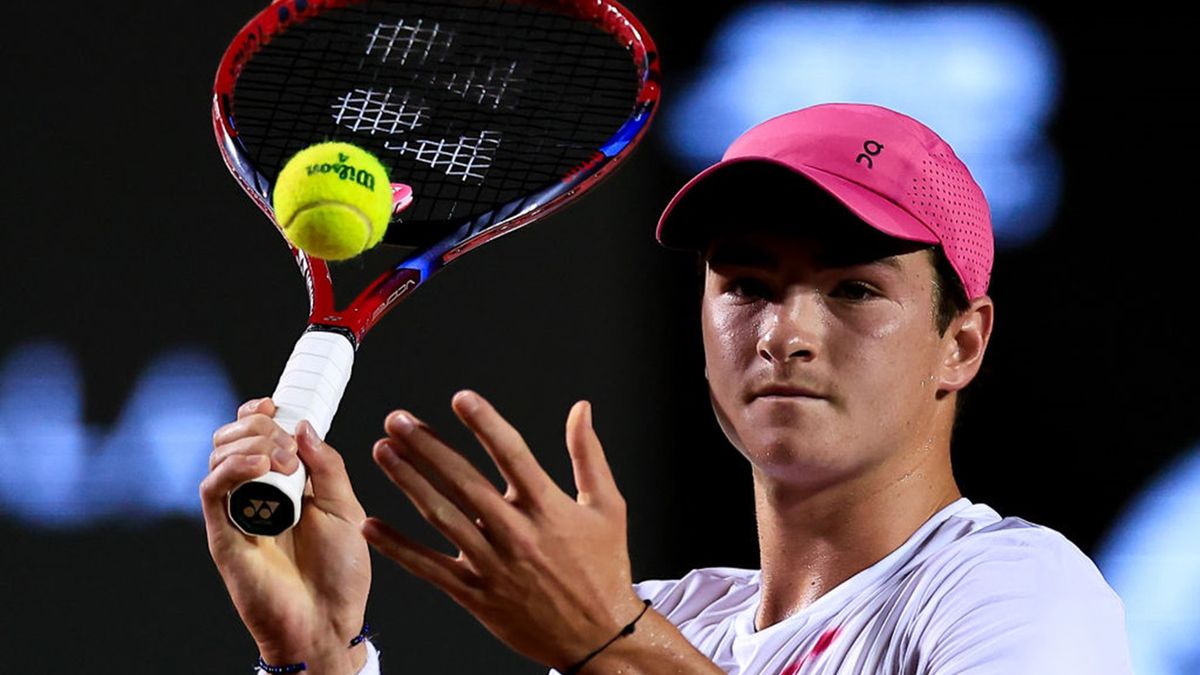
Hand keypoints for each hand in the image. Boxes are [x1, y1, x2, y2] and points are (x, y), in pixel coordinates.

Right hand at [201, 398, 371, 674]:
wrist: (328, 621)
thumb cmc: (340, 573)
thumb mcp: (346, 509)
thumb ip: (327, 465)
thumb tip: (302, 425)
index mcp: (285, 484)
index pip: (254, 434)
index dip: (257, 412)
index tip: (274, 403)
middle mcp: (256, 494)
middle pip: (231, 438)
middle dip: (258, 426)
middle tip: (289, 448)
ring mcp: (237, 512)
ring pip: (218, 456)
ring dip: (250, 443)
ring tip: (283, 462)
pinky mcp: (223, 534)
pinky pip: (212, 489)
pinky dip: (232, 468)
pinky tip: (261, 466)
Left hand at [362, 390, 645, 670]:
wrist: (598, 636)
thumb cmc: (604, 570)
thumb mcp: (608, 507)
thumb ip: (589, 455)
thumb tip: (581, 410)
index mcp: (549, 508)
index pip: (512, 455)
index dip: (485, 423)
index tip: (462, 399)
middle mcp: (517, 533)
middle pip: (464, 481)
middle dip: (427, 446)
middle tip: (399, 420)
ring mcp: (493, 565)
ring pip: (441, 516)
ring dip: (408, 481)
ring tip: (383, 452)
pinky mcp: (476, 594)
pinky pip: (429, 567)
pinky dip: (398, 547)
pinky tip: (372, 526)